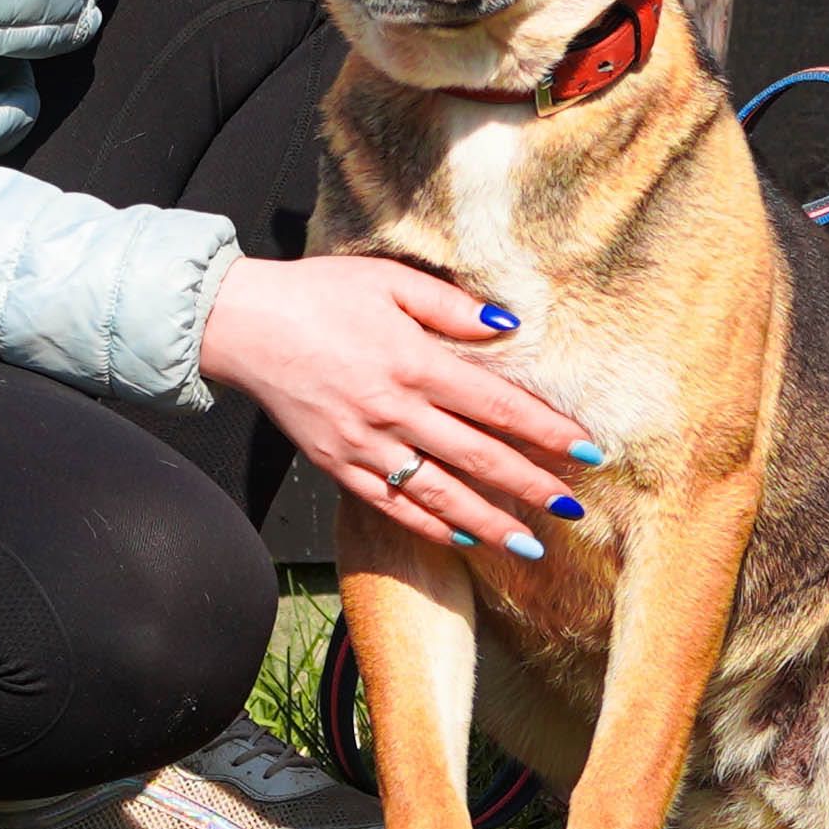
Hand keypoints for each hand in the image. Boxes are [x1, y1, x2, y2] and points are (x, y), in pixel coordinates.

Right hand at [198, 255, 598, 555]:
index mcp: (415, 362)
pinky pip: (394, 505)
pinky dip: (432, 526)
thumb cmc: (318, 295)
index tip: (586, 451)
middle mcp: (395, 411)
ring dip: (491, 523)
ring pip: (441, 494)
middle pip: (479, 457)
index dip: (546, 431)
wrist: (242, 325)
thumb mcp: (390, 282)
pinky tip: (465, 539)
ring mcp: (365, 445)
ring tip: (531, 546)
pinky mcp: (338, 465)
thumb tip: (507, 326)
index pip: (498, 405)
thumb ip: (451, 309)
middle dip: (531, 485)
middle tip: (572, 508)